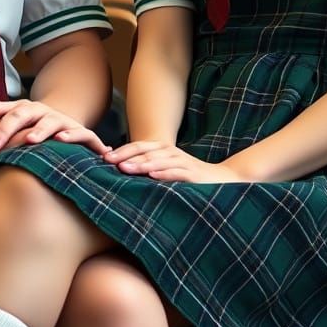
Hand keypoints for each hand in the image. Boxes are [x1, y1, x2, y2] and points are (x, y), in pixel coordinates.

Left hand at [0, 99, 108, 154]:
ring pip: (46, 122)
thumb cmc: (29, 133)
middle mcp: (35, 111)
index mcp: (16, 110)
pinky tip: (62, 141)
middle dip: (4, 131)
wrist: (65, 124)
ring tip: (29, 141)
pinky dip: (71, 136)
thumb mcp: (9, 133)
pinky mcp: (76, 130)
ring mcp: (56, 119)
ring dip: (38, 131)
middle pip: (18, 116)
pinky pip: (77, 132)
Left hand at [103, 141, 242, 182]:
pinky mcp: (194, 175)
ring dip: (141, 164)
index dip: (121, 151)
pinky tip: (153, 176)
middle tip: (108, 161)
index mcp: (163, 150)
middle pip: (145, 151)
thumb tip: (122, 172)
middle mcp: (171, 153)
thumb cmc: (189, 177)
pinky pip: (177, 173)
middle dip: (125, 156)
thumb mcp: (167, 171)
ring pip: (158, 161)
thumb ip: (149, 169)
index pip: (139, 147)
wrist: (222, 179)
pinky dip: (165, 173)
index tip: (103, 158)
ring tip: (125, 168)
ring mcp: (183, 162)